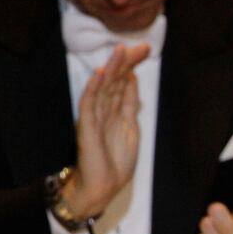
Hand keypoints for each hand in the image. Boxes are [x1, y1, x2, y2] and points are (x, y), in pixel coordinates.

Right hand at [70, 43, 148, 218]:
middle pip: (115, 81)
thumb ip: (130, 106)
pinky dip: (94, 87)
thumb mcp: (131, 130)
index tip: (145, 49)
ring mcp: (95, 117)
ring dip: (112, 68)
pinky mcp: (87, 127)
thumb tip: (133, 82)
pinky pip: (89, 103)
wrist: (102, 187)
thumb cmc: (115, 163)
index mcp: (116, 111)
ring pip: (103, 87)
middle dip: (126, 63)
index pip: (124, 82)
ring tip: (120, 50)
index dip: (133, 66)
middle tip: (140, 46)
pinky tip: (99, 72)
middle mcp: (104, 110)